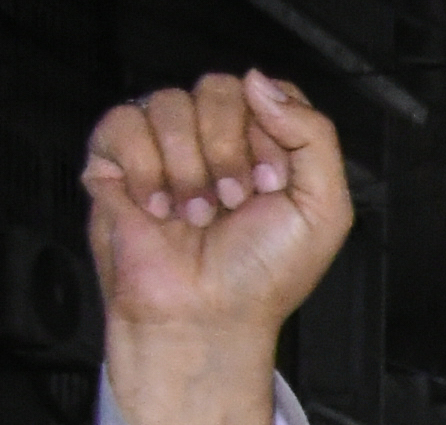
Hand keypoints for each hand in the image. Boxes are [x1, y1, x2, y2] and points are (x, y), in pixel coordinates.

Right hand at [85, 73, 351, 424]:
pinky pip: (125, 123)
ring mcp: (165, 147)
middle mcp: (215, 141)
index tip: (272, 183)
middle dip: (231, 151)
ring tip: (198, 215)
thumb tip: (263, 82)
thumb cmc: (262, 276)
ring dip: (191, 169)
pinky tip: (159, 208)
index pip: (267, 92)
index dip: (271, 131)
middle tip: (234, 202)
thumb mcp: (324, 210)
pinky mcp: (117, 160)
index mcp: (266, 147)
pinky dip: (146, 170)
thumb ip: (315, 138)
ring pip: (171, 103)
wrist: (207, 318)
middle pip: (219, 88)